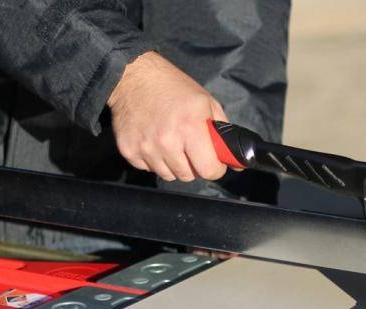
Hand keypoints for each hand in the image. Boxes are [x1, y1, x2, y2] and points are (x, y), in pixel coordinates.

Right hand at [108, 52, 227, 181]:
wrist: (132, 76)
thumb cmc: (173, 87)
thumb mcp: (206, 102)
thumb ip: (222, 133)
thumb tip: (236, 163)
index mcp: (190, 128)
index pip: (209, 170)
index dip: (215, 167)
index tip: (212, 160)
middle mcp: (167, 141)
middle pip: (188, 176)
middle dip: (193, 166)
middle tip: (189, 148)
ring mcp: (146, 148)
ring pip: (168, 175)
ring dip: (173, 164)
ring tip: (170, 142)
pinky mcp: (129, 151)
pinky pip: (148, 169)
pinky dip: (153, 160)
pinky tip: (153, 141)